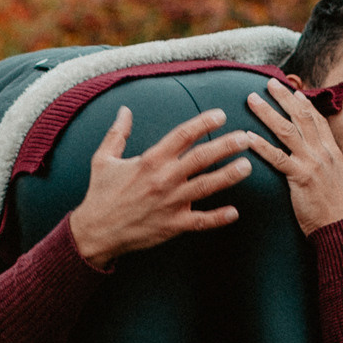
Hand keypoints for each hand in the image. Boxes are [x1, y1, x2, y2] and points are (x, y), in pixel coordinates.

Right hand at [67, 106, 253, 267]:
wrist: (95, 232)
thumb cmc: (100, 194)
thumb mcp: (103, 159)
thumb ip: (117, 134)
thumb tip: (124, 110)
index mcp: (150, 160)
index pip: (182, 135)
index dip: (204, 122)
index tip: (221, 115)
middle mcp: (164, 179)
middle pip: (201, 158)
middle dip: (226, 145)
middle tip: (246, 138)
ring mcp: (170, 203)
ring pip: (206, 186)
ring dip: (229, 176)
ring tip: (247, 166)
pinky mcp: (172, 226)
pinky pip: (200, 222)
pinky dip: (218, 218)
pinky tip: (234, 212)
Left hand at [243, 79, 342, 234]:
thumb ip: (337, 175)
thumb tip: (336, 175)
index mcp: (333, 153)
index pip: (318, 121)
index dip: (304, 104)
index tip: (293, 91)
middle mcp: (323, 153)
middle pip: (302, 117)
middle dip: (284, 98)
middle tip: (269, 83)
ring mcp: (312, 163)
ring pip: (287, 131)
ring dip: (268, 113)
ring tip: (252, 100)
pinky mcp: (300, 178)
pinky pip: (277, 158)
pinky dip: (261, 146)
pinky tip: (247, 137)